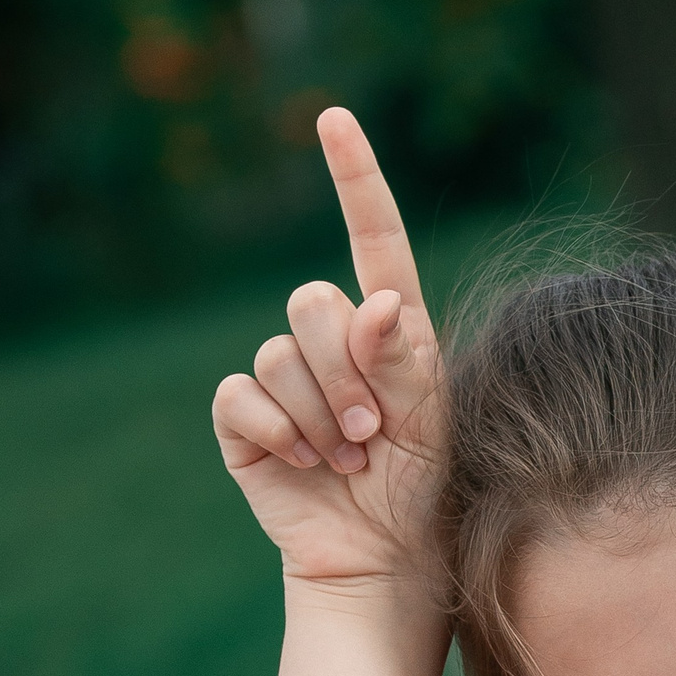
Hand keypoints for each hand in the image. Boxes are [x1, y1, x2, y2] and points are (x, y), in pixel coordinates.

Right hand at [210, 109, 444, 590]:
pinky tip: (306, 463)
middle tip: (374, 434)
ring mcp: (283, 378)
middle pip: (312, 303)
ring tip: (350, 458)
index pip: (372, 241)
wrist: (381, 555)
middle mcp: (331, 342)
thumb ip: (406, 361)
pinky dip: (280, 432)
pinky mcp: (245, 419)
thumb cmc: (419, 488)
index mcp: (388, 331)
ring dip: (323, 414)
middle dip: (346, 373)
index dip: (354, 179)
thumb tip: (380, 303)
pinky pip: (244, 397)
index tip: (335, 119)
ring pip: (280, 355)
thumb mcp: (431, 422)